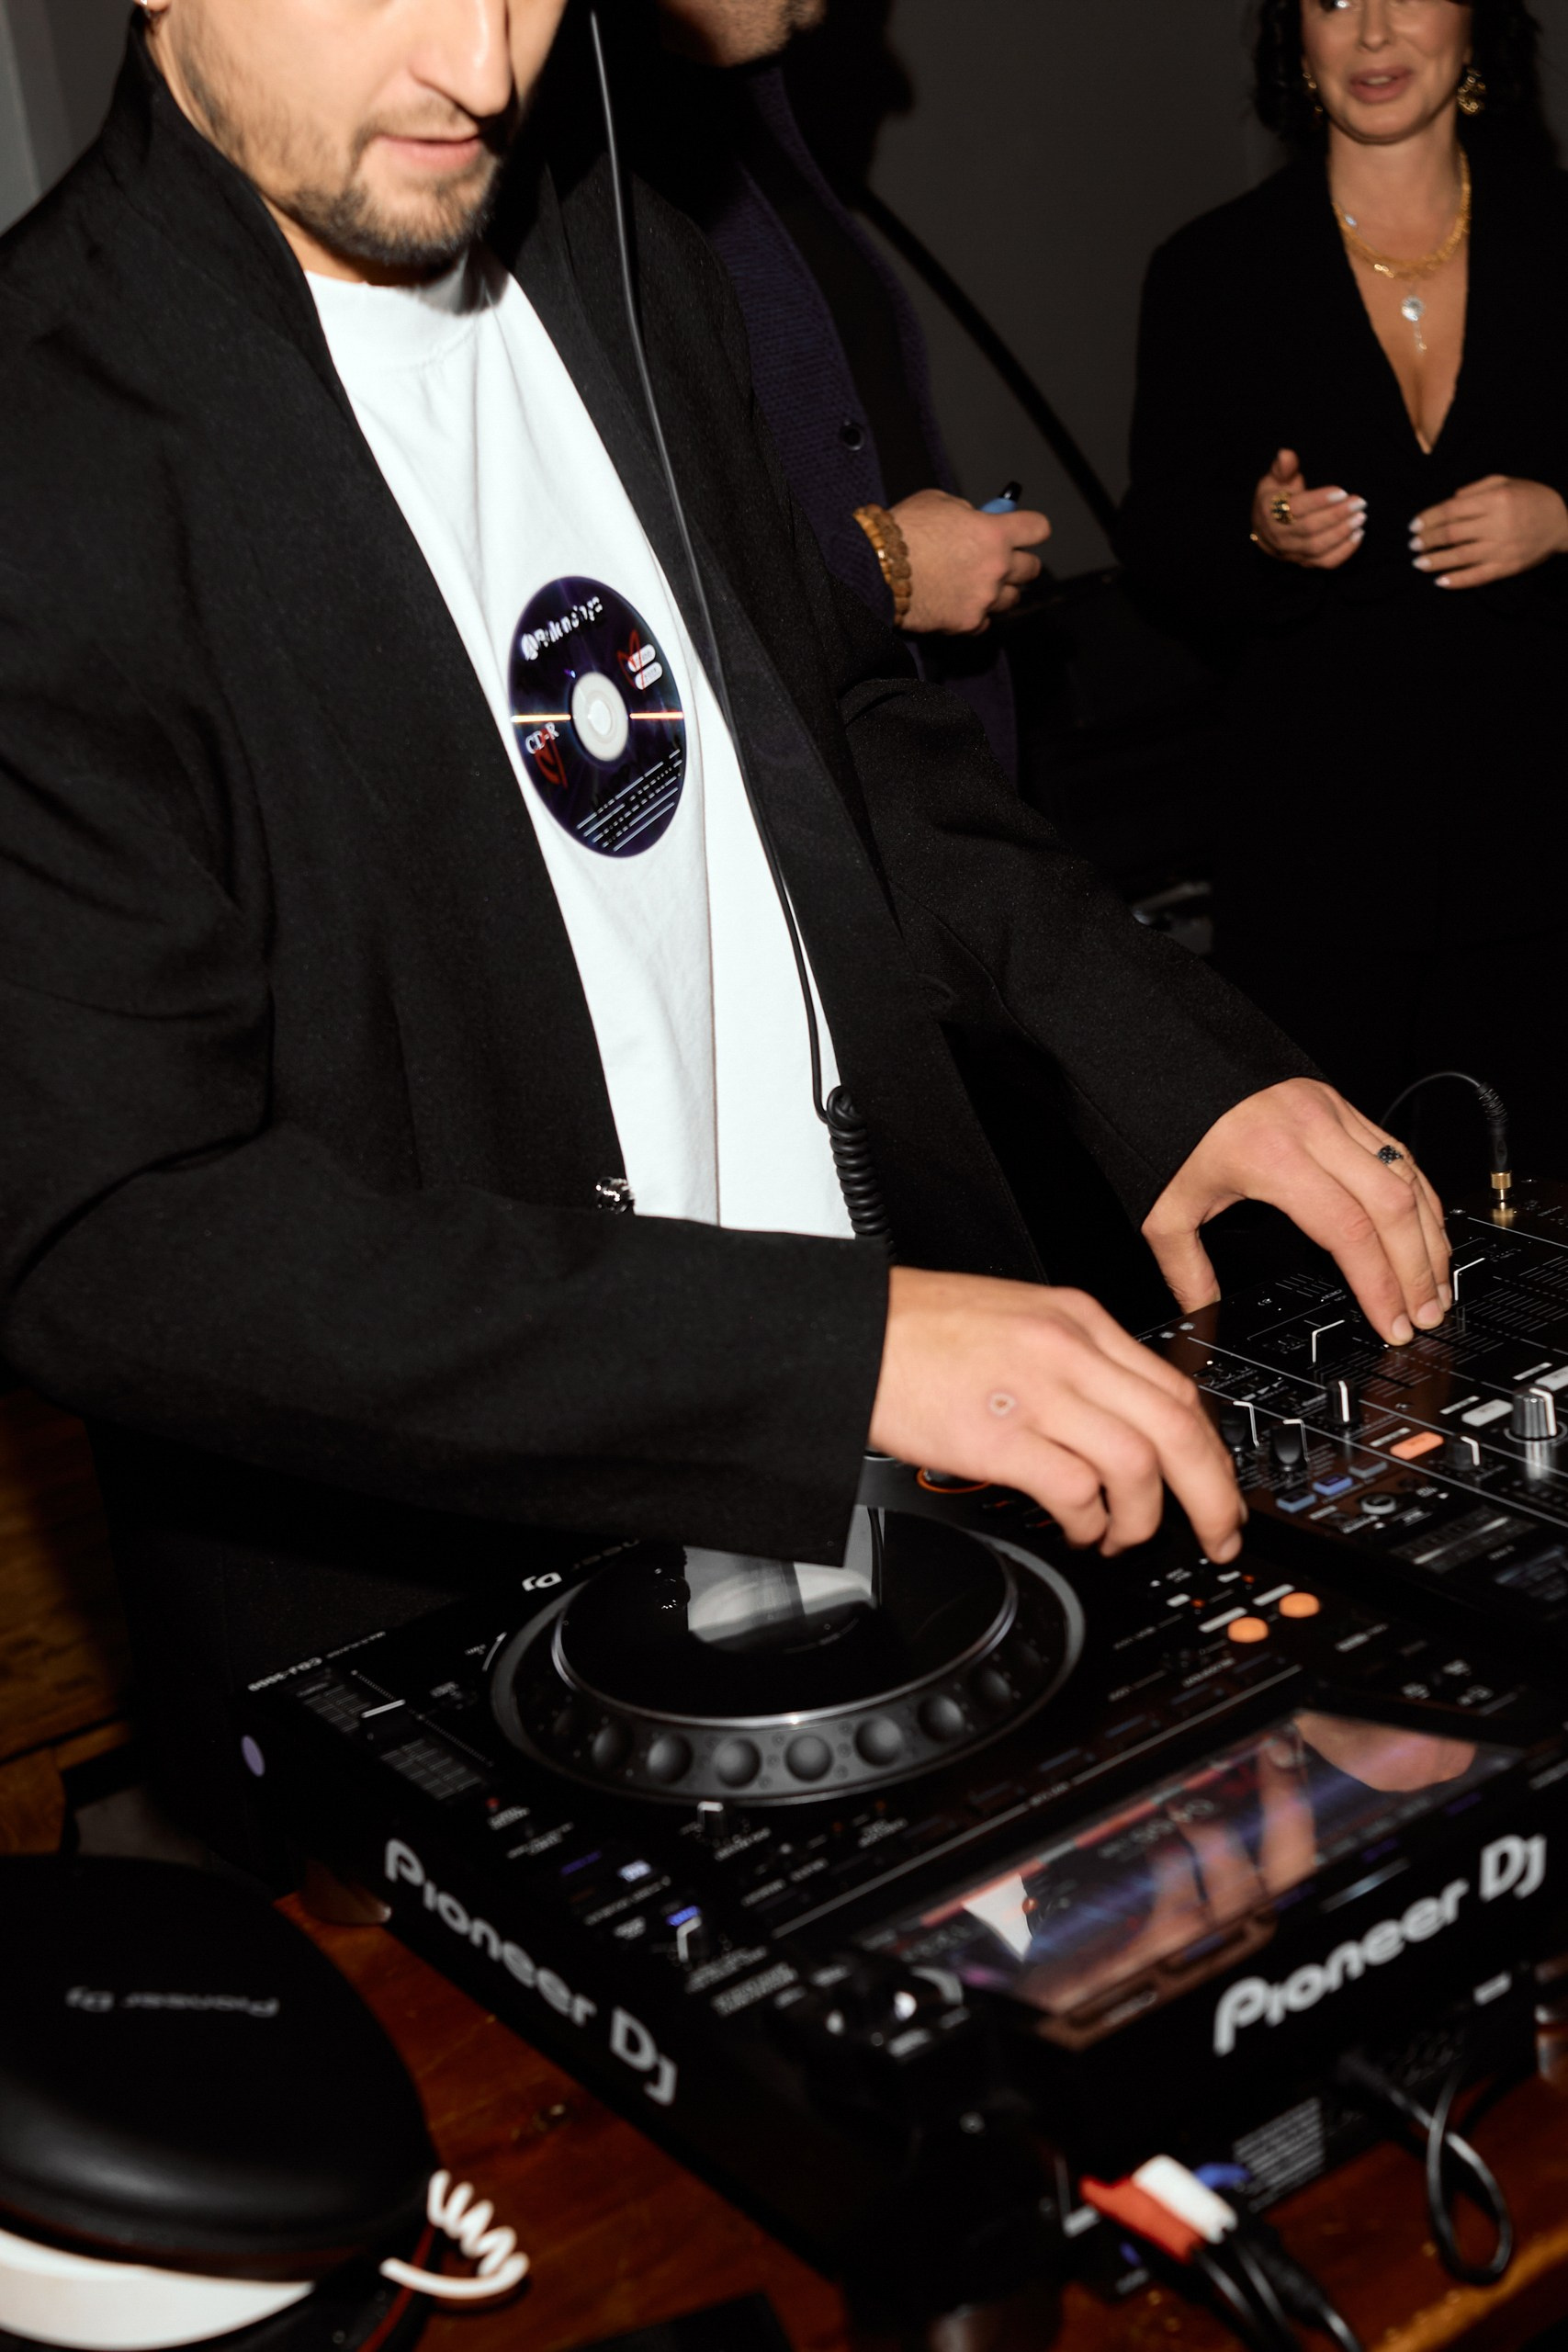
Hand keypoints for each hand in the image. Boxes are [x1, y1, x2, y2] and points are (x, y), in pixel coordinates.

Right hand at [868, 1267, 1242, 1559]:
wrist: (849, 1331)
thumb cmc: (917, 1329)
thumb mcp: (1017, 1318)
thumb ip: (1072, 1358)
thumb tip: (1116, 1417)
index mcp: (1078, 1319)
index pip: (1176, 1385)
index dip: (1210, 1448)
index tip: (1217, 1484)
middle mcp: (1068, 1349)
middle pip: (1178, 1427)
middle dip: (1213, 1495)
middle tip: (1219, 1535)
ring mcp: (1037, 1391)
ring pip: (1138, 1462)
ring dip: (1145, 1517)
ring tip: (1125, 1536)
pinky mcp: (998, 1436)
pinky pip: (1076, 1489)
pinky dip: (1090, 1521)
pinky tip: (1079, 1529)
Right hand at [890, 487, 1050, 634]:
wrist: (875, 568)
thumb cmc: (902, 532)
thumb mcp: (938, 502)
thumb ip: (966, 512)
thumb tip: (975, 519)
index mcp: (994, 532)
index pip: (1038, 529)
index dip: (1031, 529)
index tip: (1025, 532)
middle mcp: (996, 567)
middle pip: (1031, 569)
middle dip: (1018, 562)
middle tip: (1000, 560)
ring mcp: (983, 598)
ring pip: (1011, 599)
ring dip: (999, 591)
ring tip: (976, 584)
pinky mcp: (966, 622)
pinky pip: (984, 622)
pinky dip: (975, 615)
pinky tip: (959, 603)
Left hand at [1141, 1078, 1450, 1346]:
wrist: (1178, 1060)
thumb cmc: (1171, 1125)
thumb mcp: (1166, 1206)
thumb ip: (1186, 1267)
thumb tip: (1203, 1313)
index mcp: (1272, 1157)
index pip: (1348, 1230)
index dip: (1379, 1283)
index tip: (1392, 1322)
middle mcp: (1313, 1130)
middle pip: (1392, 1207)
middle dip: (1417, 1269)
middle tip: (1427, 1314)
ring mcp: (1334, 1113)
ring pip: (1406, 1178)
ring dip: (1429, 1236)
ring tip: (1436, 1284)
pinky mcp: (1342, 1105)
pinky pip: (1399, 1154)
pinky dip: (1421, 1198)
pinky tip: (1427, 1232)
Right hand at [1251, 448, 1364, 568]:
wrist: (1264, 531)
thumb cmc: (1274, 499)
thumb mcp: (1274, 480)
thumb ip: (1283, 468)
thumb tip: (1286, 454)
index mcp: (1271, 512)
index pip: (1296, 508)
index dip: (1319, 501)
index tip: (1341, 492)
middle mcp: (1280, 536)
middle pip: (1310, 529)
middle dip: (1337, 515)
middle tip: (1359, 502)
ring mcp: (1293, 552)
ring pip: (1319, 547)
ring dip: (1342, 533)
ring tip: (1361, 517)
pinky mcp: (1306, 562)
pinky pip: (1326, 562)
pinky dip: (1344, 551)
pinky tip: (1358, 535)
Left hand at [1411, 475, 1567, 587]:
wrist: (1562, 521)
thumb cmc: (1530, 497)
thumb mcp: (1505, 482)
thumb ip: (1475, 489)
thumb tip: (1448, 501)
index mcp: (1495, 500)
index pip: (1451, 510)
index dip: (1428, 518)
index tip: (1414, 526)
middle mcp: (1497, 524)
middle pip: (1451, 534)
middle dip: (1427, 540)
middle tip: (1412, 545)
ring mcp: (1501, 548)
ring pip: (1460, 557)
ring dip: (1435, 561)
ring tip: (1418, 563)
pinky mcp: (1507, 567)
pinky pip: (1477, 577)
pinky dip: (1457, 581)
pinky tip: (1440, 582)